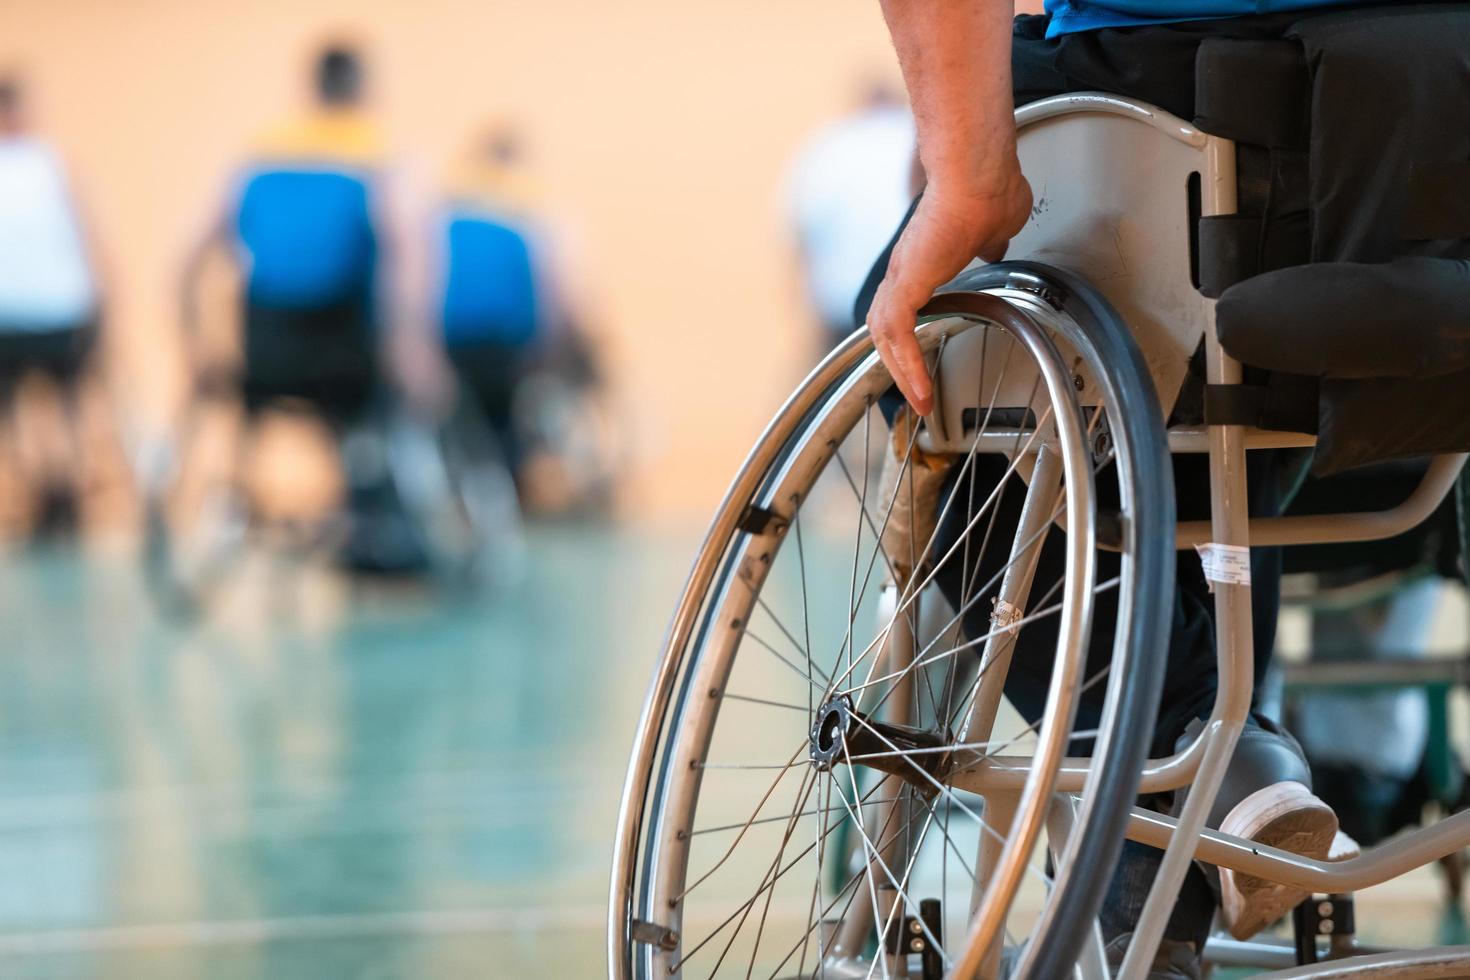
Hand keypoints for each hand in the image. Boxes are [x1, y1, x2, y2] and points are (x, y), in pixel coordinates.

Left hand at [867, 170, 1031, 414]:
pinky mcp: (907, 284)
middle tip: (916, 392)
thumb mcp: (996, 227)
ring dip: (901, 370)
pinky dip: (907, 364)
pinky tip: (921, 387)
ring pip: (886, 335)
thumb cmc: (989, 189)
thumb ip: (990, 243)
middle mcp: (906, 267)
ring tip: (919, 400)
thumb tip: (995, 247)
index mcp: (923, 256)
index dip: (908, 331)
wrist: (978, 175)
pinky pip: (899, 335)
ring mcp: (903, 274)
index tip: (922, 357)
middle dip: (899, 363)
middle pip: (886, 326)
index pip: (903, 303)